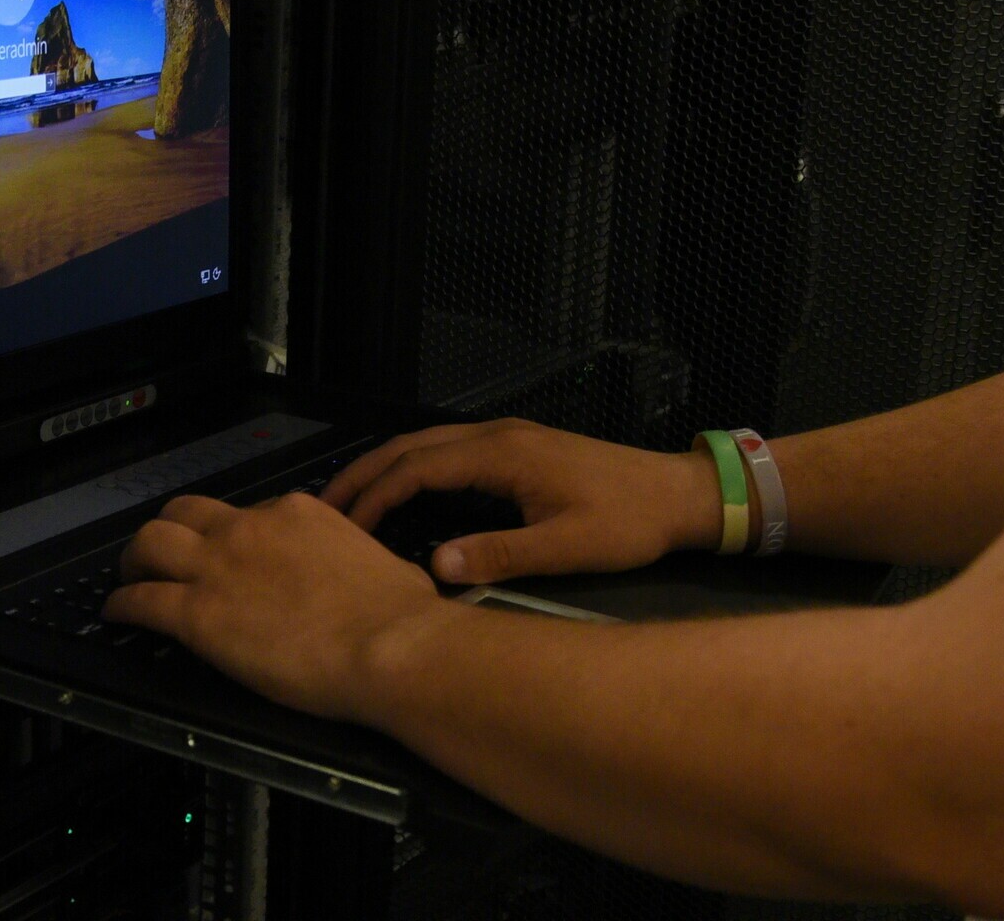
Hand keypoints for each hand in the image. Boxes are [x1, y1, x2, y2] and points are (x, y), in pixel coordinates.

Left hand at [102, 493, 442, 721]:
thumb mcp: (380, 563)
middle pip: (185, 512)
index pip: (246, 513)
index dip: (231, 535)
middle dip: (168, 531)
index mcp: (296, 514)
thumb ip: (353, 561)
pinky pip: (142, 600)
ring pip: (151, 542)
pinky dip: (122, 606)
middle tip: (160, 554)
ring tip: (129, 576)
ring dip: (134, 559)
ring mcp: (219, 568)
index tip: (228, 555)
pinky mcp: (199, 615)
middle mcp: (250, 529)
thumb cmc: (399, 615)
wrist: (391, 645)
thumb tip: (362, 577)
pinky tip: (117, 614)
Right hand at [321, 419, 722, 584]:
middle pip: (411, 446)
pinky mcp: (517, 446)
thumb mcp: (567, 548)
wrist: (679, 494)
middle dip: (364, 474)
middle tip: (324, 507)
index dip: (376, 497)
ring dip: (386, 468)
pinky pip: (447, 449)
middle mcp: (496, 436)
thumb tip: (436, 568)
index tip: (345, 529)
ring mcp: (506, 437)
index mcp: (501, 455)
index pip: (417, 470)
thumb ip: (500, 555)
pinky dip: (413, 467)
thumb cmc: (628, 522)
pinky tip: (404, 490)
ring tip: (351, 499)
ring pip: (427, 443)